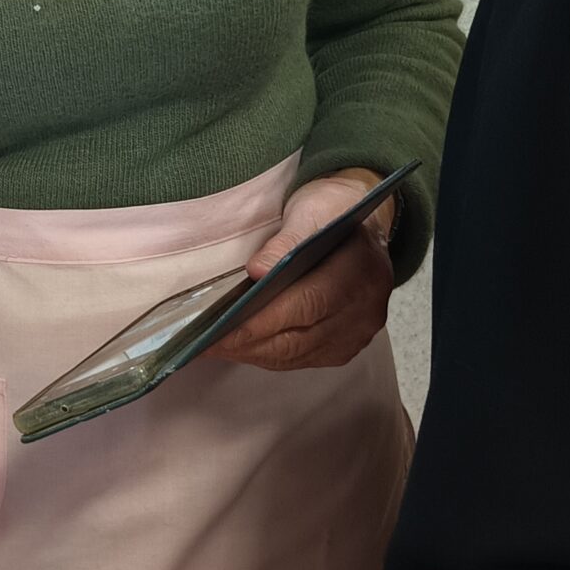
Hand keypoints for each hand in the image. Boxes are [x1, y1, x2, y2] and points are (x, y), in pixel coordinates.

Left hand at [207, 167, 395, 373]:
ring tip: (215, 347)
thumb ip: (287, 240)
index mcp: (361, 270)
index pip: (308, 303)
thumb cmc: (332, 212)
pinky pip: (302, 360)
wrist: (361, 225)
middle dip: (248, 341)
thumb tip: (256, 271)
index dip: (262, 319)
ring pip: (297, 355)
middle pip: (299, 337)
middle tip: (204, 343)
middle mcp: (366, 309)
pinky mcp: (345, 347)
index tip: (221, 326)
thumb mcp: (310, 209)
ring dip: (253, 353)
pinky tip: (241, 347)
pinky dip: (269, 356)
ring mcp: (358, 332)